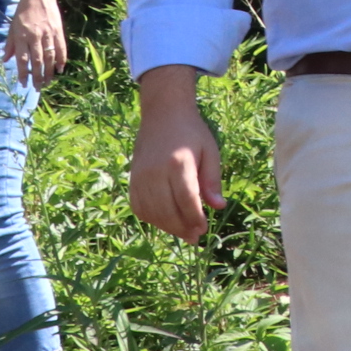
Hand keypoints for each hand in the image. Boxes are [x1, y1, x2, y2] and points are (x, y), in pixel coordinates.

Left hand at [4, 0, 69, 87]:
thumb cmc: (22, 13)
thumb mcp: (12, 28)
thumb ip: (10, 45)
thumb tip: (5, 60)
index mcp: (21, 37)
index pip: (22, 59)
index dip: (23, 73)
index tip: (23, 84)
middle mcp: (34, 37)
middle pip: (37, 61)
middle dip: (37, 77)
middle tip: (38, 88)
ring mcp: (48, 34)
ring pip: (49, 57)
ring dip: (49, 72)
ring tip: (48, 82)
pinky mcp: (58, 31)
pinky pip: (61, 48)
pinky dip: (61, 59)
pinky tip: (60, 69)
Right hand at [130, 65, 226, 240]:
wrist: (163, 114)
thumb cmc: (192, 133)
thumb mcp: (210, 151)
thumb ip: (212, 180)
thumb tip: (218, 207)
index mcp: (178, 163)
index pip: (186, 199)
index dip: (194, 218)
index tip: (203, 230)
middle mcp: (155, 171)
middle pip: (166, 210)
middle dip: (181, 228)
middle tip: (195, 236)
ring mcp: (140, 176)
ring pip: (150, 212)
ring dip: (166, 227)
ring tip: (183, 231)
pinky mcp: (132, 179)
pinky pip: (138, 207)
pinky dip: (151, 219)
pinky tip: (165, 221)